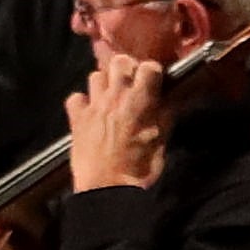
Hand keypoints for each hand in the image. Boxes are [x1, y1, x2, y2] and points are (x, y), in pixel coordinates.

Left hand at [65, 59, 173, 191]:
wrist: (108, 189)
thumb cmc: (140, 168)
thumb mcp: (162, 140)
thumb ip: (167, 114)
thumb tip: (173, 97)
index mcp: (140, 100)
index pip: (149, 67)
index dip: (153, 72)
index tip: (155, 82)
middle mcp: (115, 96)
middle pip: (119, 61)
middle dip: (127, 69)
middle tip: (132, 84)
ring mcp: (93, 105)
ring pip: (95, 75)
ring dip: (105, 83)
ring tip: (112, 97)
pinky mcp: (75, 118)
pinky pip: (75, 98)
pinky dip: (82, 102)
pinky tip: (90, 113)